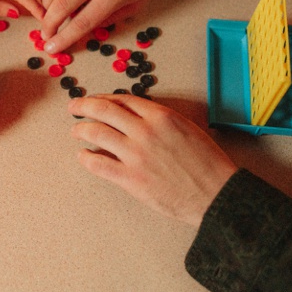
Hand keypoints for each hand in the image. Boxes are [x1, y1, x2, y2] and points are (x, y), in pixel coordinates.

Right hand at [38, 0, 170, 52]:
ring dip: (46, 3)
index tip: (51, 48)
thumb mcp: (137, 4)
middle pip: (60, 5)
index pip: (82, 22)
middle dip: (48, 24)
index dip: (63, 38)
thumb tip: (85, 28)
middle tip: (45, 33)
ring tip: (50, 12)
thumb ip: (110, 18)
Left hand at [69, 95, 237, 227]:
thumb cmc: (208, 164)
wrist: (217, 194)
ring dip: (81, 130)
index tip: (95, 100)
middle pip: (103, 111)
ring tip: (76, 131)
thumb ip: (159, 122)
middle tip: (74, 106)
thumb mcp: (186, 130)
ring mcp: (135, 155)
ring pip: (96, 133)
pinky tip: (83, 156)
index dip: (104, 98)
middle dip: (83, 106)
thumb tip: (134, 118)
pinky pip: (98, 164)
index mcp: (161, 117)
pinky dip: (86, 158)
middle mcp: (145, 131)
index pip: (123, 100)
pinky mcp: (130, 178)